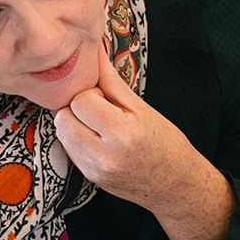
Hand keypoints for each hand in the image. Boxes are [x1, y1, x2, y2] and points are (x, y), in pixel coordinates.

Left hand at [53, 45, 236, 239]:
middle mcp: (105, 155)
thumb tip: (95, 53)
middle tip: (100, 110)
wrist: (177, 186)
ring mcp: (96, 170)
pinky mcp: (90, 178)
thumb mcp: (144, 109)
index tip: (105, 97)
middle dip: (77, 108)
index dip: (90, 94)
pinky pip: (69, 150)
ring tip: (100, 125)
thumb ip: (113, 82)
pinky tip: (99, 140)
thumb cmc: (167, 145)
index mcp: (123, 134)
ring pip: (62, 134)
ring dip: (75, 124)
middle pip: (64, 118)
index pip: (81, 101)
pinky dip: (78, 140)